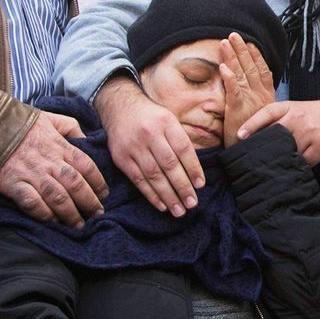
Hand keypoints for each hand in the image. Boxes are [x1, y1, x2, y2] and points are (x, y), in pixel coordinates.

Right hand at [0, 112, 107, 225]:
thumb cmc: (21, 123)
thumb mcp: (51, 118)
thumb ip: (71, 127)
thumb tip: (87, 139)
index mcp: (60, 146)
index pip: (86, 166)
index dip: (97, 182)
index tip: (103, 195)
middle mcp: (49, 161)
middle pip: (75, 185)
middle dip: (89, 202)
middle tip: (97, 214)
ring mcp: (31, 174)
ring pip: (57, 197)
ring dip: (70, 213)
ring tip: (79, 225)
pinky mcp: (14, 184)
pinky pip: (32, 203)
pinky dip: (44, 214)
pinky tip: (52, 221)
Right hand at [96, 76, 201, 216]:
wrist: (119, 108)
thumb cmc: (151, 118)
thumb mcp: (169, 120)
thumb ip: (180, 141)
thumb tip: (195, 172)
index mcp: (166, 122)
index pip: (183, 149)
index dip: (193, 168)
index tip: (200, 185)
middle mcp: (150, 134)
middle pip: (169, 164)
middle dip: (182, 186)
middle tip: (192, 203)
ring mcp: (134, 146)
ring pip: (154, 175)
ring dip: (168, 195)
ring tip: (179, 210)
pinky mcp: (122, 158)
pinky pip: (138, 180)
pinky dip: (151, 194)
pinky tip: (162, 205)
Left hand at [218, 34, 275, 145]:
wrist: (255, 156)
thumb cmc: (255, 139)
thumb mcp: (257, 120)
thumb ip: (250, 107)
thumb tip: (244, 98)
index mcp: (266, 98)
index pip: (262, 72)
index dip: (256, 56)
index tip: (251, 43)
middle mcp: (260, 97)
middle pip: (251, 68)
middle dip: (242, 50)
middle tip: (234, 34)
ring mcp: (250, 102)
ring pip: (242, 74)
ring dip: (234, 56)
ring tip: (226, 42)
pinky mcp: (239, 110)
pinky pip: (233, 91)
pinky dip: (229, 78)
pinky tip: (224, 67)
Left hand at [237, 98, 319, 164]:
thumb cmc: (311, 115)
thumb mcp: (293, 110)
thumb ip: (275, 120)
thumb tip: (251, 138)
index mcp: (288, 108)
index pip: (267, 113)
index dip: (252, 124)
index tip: (240, 136)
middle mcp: (298, 117)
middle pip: (276, 136)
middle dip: (266, 149)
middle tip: (256, 161)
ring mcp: (310, 131)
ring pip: (290, 151)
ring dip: (285, 159)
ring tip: (280, 164)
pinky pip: (306, 160)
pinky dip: (302, 164)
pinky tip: (301, 162)